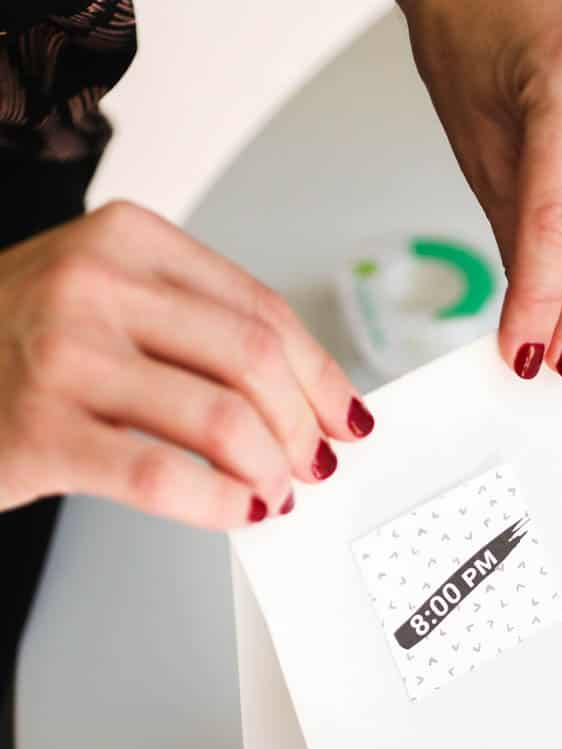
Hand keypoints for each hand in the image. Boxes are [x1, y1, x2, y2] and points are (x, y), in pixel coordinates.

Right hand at [0, 200, 373, 527]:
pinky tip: (236, 511)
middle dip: (302, 423)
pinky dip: (221, 503)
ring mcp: (63, 356)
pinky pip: (166, 477)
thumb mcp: (98, 294)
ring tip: (272, 492)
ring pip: (223, 419)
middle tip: (312, 462)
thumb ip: (190, 324)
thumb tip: (302, 392)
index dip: (318, 372)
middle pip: (254, 358)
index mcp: (123, 238)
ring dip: (270, 470)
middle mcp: (93, 284)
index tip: (342, 414)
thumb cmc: (10, 343)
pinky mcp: (40, 432)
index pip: (258, 307)